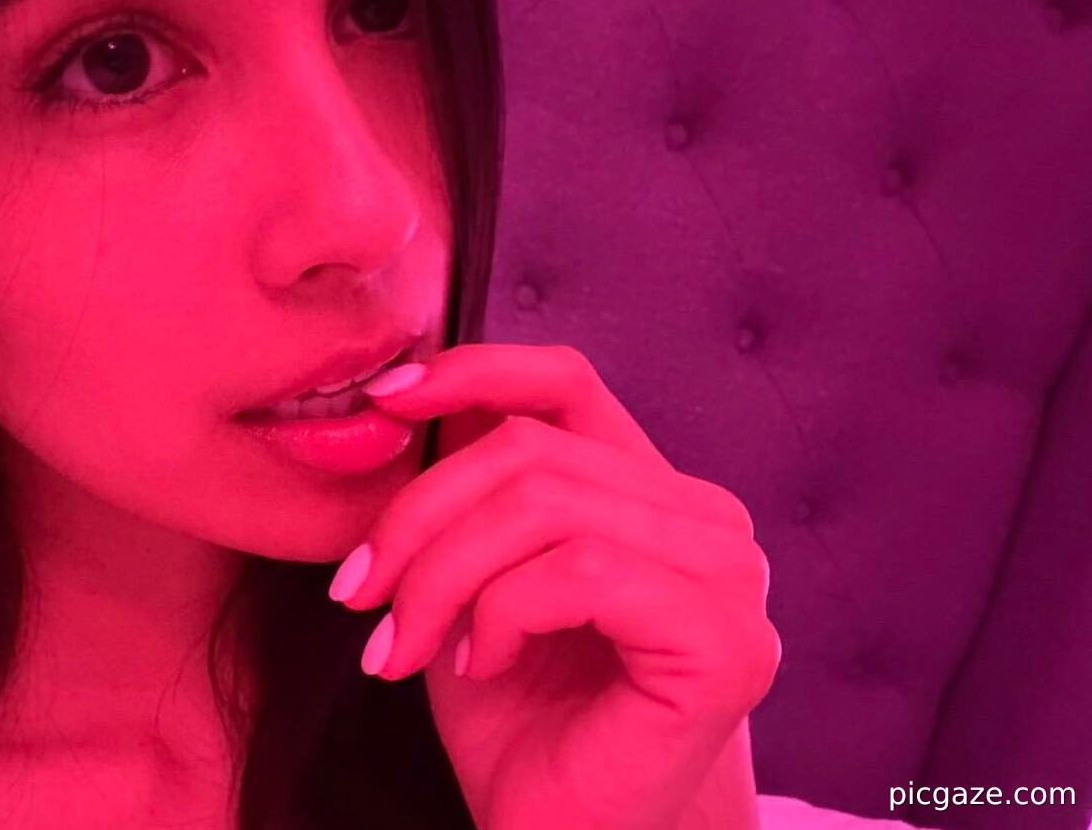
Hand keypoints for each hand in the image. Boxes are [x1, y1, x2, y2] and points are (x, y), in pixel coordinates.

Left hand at [331, 343, 779, 829]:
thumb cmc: (517, 721)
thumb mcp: (470, 580)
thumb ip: (467, 491)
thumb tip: (402, 395)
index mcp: (654, 496)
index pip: (567, 384)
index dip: (473, 371)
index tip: (386, 398)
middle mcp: (709, 523)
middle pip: (533, 451)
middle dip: (419, 519)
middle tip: (361, 594)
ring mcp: (730, 581)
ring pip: (548, 507)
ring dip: (444, 575)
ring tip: (403, 643)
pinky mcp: (723, 641)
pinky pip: (582, 573)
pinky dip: (503, 613)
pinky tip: (482, 665)